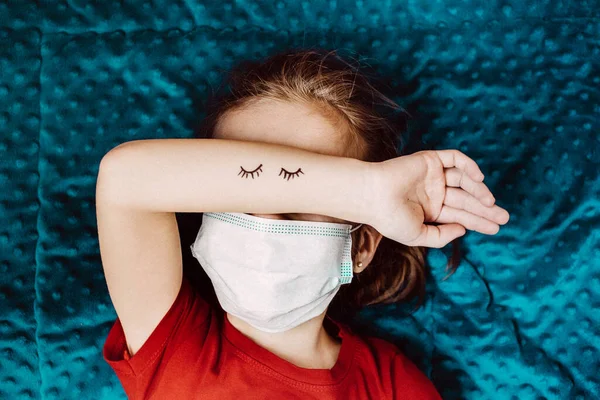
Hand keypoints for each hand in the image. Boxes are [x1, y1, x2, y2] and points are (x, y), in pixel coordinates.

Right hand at [366, 150, 509, 247]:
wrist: (372, 196)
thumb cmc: (389, 218)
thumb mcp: (418, 236)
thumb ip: (441, 236)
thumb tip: (464, 230)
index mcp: (430, 211)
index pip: (460, 215)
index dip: (479, 221)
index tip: (496, 228)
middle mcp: (434, 193)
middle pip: (466, 199)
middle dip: (485, 209)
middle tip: (504, 217)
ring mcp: (432, 176)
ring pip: (464, 181)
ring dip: (479, 191)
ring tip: (491, 203)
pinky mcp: (430, 160)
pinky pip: (455, 159)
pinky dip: (469, 166)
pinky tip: (479, 179)